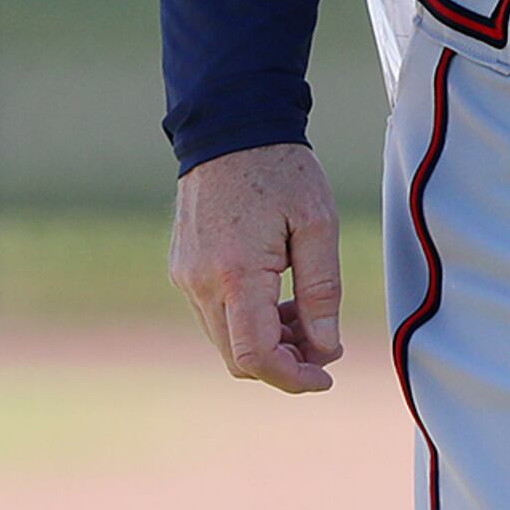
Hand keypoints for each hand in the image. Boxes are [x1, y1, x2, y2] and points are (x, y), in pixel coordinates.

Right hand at [170, 143, 343, 393]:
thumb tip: (326, 348)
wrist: (231, 132)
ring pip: (225, 338)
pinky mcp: (183, 269)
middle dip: (283, 363)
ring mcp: (186, 277)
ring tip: (310, 317)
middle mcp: (200, 283)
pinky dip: (250, 321)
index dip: (291, 377)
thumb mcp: (319, 226)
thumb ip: (323, 291)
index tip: (325, 377)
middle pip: (237, 356)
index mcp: (236, 274)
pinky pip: (216, 315)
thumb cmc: (283, 173)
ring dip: (268, 342)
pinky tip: (283, 300)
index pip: (254, 355)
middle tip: (325, 348)